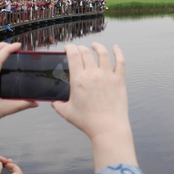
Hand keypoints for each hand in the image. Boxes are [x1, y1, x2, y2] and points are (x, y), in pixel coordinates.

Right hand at [51, 43, 136, 170]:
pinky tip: (116, 48)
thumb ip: (58, 105)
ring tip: (95, 46)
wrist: (108, 127)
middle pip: (86, 53)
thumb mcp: (67, 113)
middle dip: (80, 48)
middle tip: (79, 50)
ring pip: (103, 54)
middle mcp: (93, 74)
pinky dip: (118, 52)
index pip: (73, 55)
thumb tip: (54, 102)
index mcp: (78, 80)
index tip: (69, 48)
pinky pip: (120, 61)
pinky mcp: (119, 80)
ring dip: (97, 47)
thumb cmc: (88, 121)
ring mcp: (107, 76)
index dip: (70, 48)